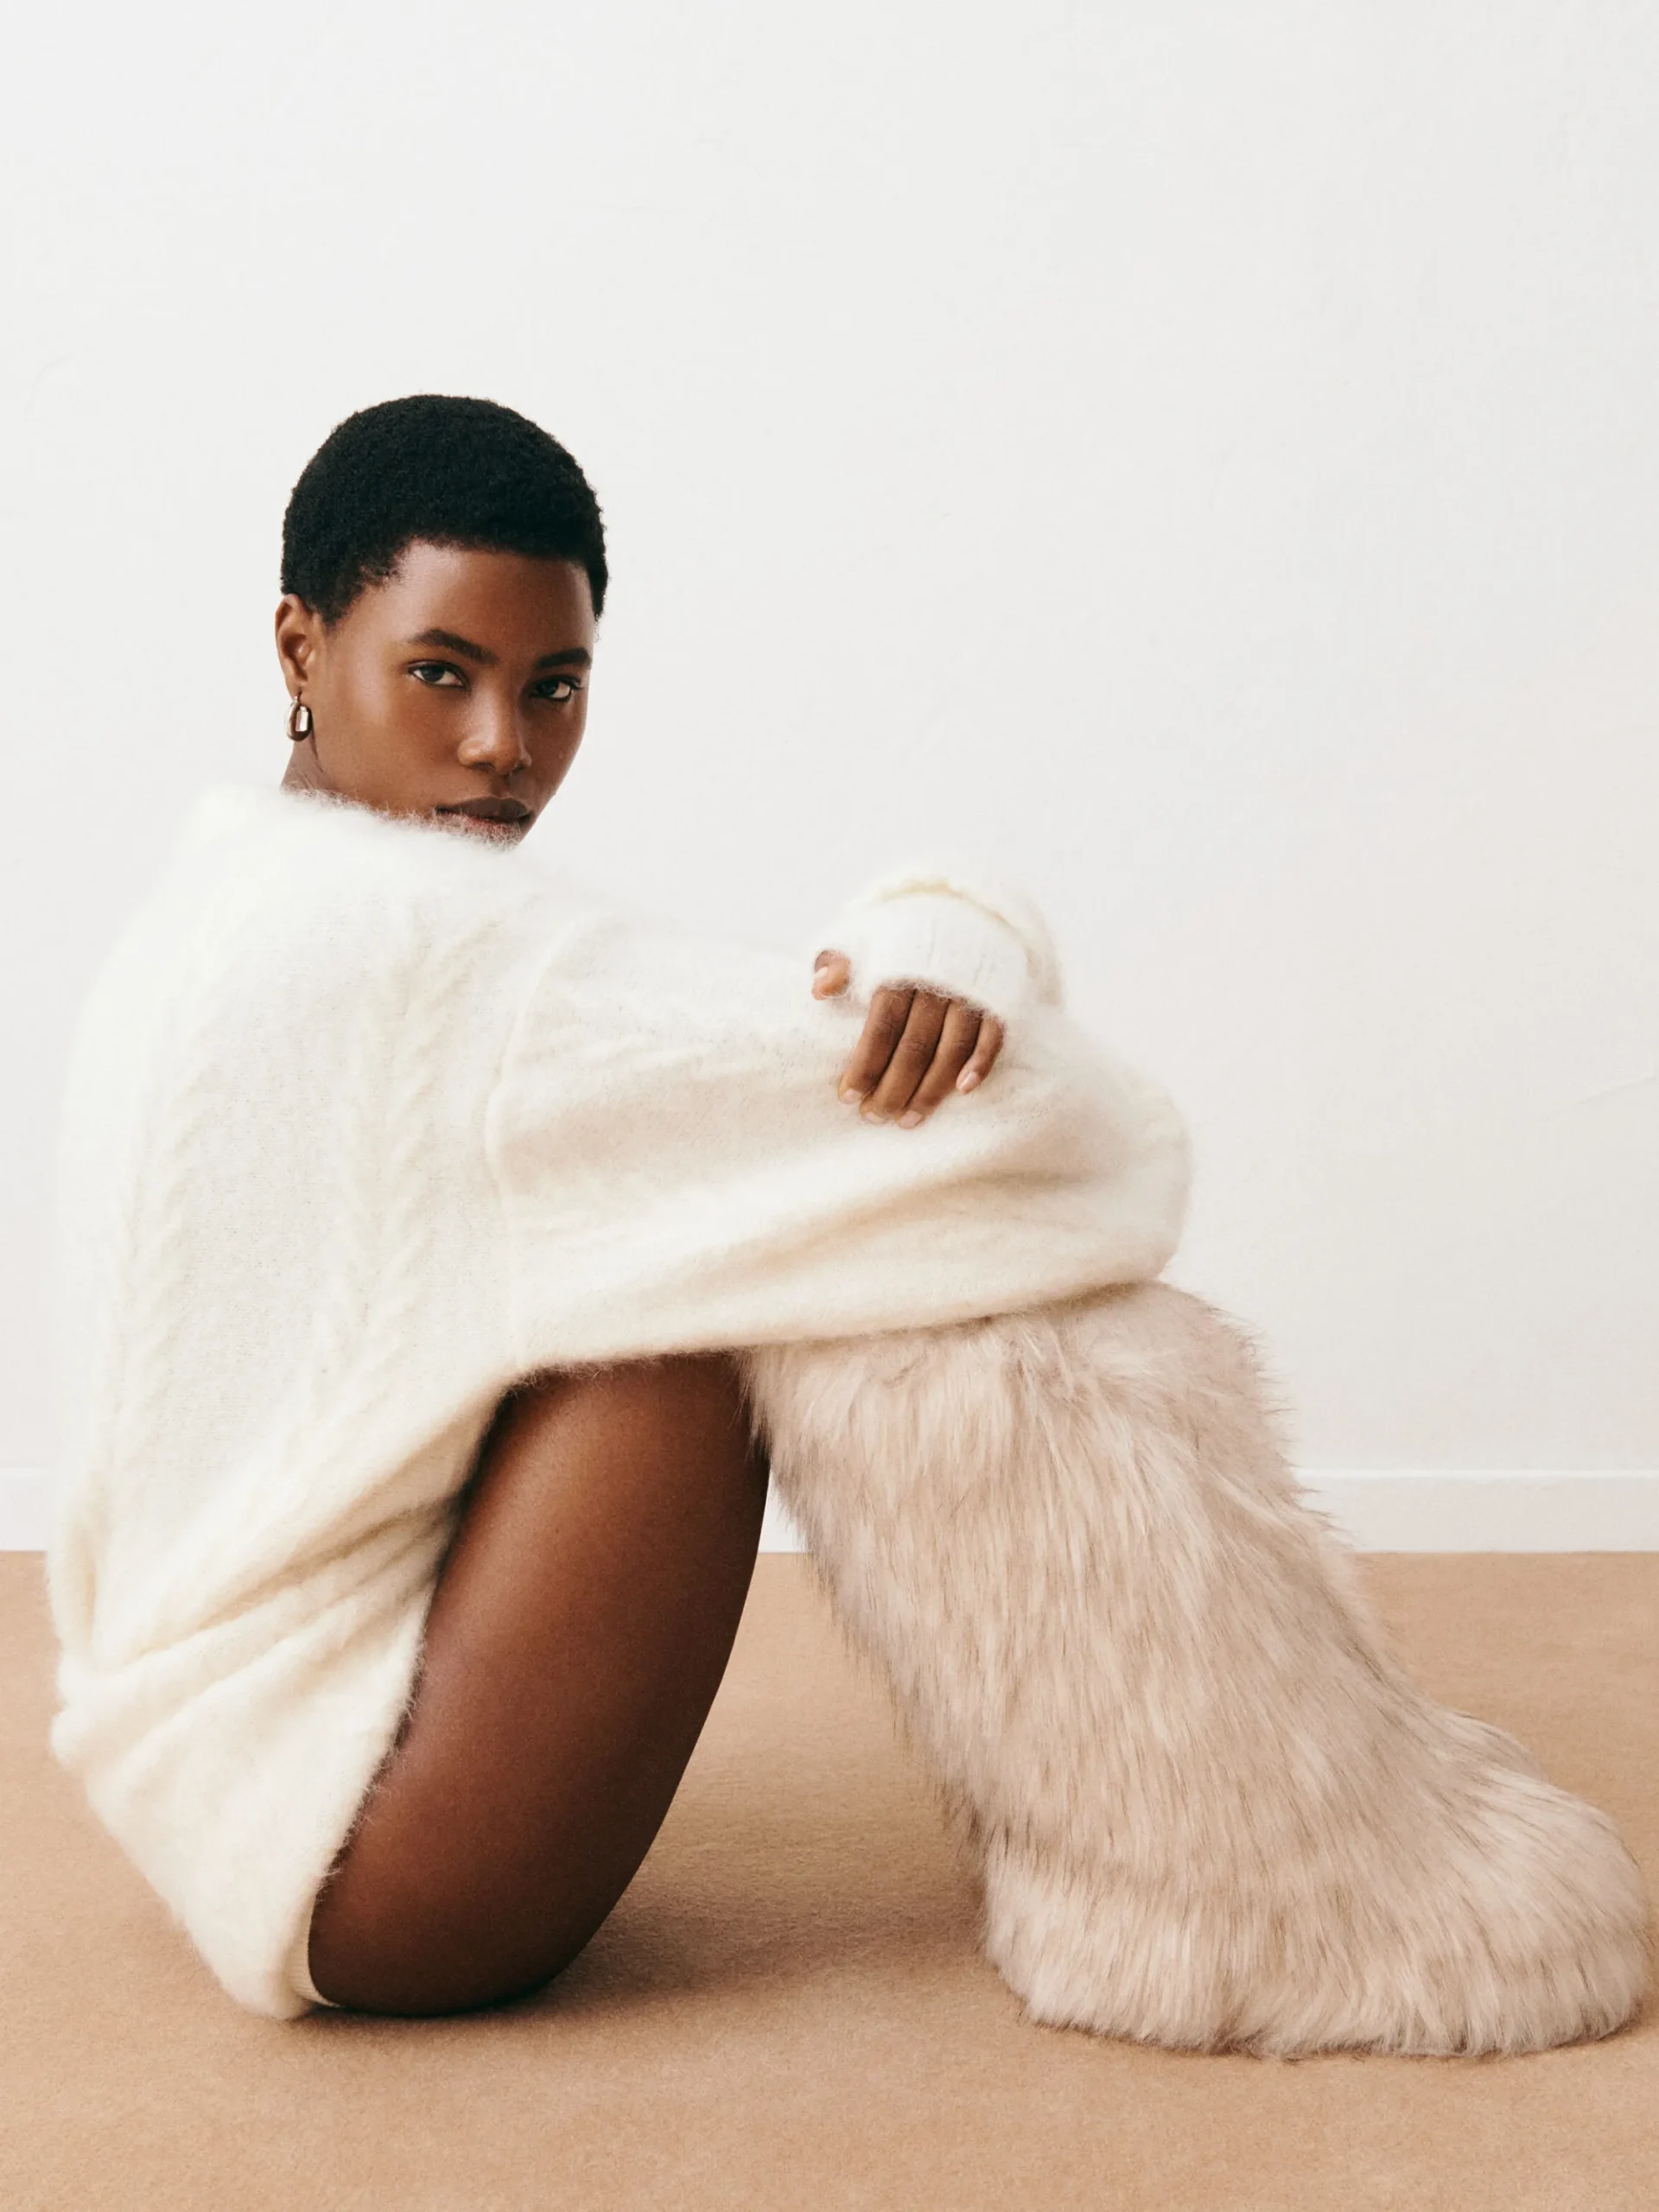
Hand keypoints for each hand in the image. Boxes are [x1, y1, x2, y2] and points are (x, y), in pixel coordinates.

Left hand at [811, 951, 1003, 1126]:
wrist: (959, 907)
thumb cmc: (897, 936)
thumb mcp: (860, 938)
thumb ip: (835, 962)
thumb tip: (820, 990)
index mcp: (898, 968)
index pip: (880, 1027)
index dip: (864, 1065)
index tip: (847, 1097)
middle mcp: (937, 982)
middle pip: (914, 1046)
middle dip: (893, 1088)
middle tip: (874, 1117)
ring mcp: (971, 992)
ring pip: (952, 1050)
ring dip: (931, 1090)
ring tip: (909, 1120)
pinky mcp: (997, 999)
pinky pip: (993, 1036)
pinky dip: (981, 1064)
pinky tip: (963, 1091)